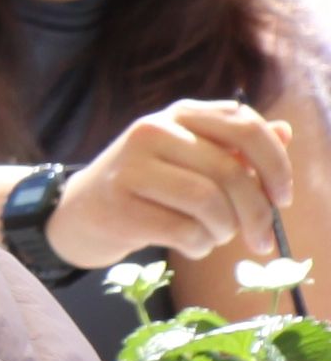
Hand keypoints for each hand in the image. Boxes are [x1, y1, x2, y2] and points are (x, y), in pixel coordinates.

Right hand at [55, 104, 299, 272]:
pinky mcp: (118, 207)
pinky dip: (199, 246)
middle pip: (231, 171)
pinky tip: (191, 245)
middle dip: (257, 213)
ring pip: (209, 203)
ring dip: (224, 231)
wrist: (74, 214)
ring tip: (214, 238)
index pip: (244, 126)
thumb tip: (285, 132)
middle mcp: (152, 131)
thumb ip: (234, 146)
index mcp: (178, 114)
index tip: (284, 198)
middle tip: (262, 240)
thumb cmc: (144, 188)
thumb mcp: (189, 158)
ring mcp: (130, 167)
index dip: (276, 164)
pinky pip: (183, 231)